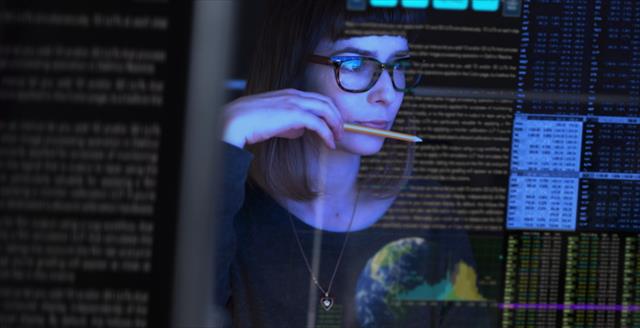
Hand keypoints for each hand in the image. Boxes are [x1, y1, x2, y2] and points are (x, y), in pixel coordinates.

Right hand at [222, 89, 343, 148]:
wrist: (237, 121)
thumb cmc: (250, 122)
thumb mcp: (273, 120)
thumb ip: (288, 123)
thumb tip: (300, 131)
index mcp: (290, 93)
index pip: (317, 99)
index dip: (329, 111)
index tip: (333, 124)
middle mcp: (295, 95)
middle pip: (326, 102)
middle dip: (337, 117)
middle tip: (340, 132)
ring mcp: (295, 103)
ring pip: (327, 110)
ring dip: (336, 125)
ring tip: (338, 138)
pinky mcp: (295, 114)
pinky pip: (319, 124)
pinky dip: (327, 134)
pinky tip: (329, 144)